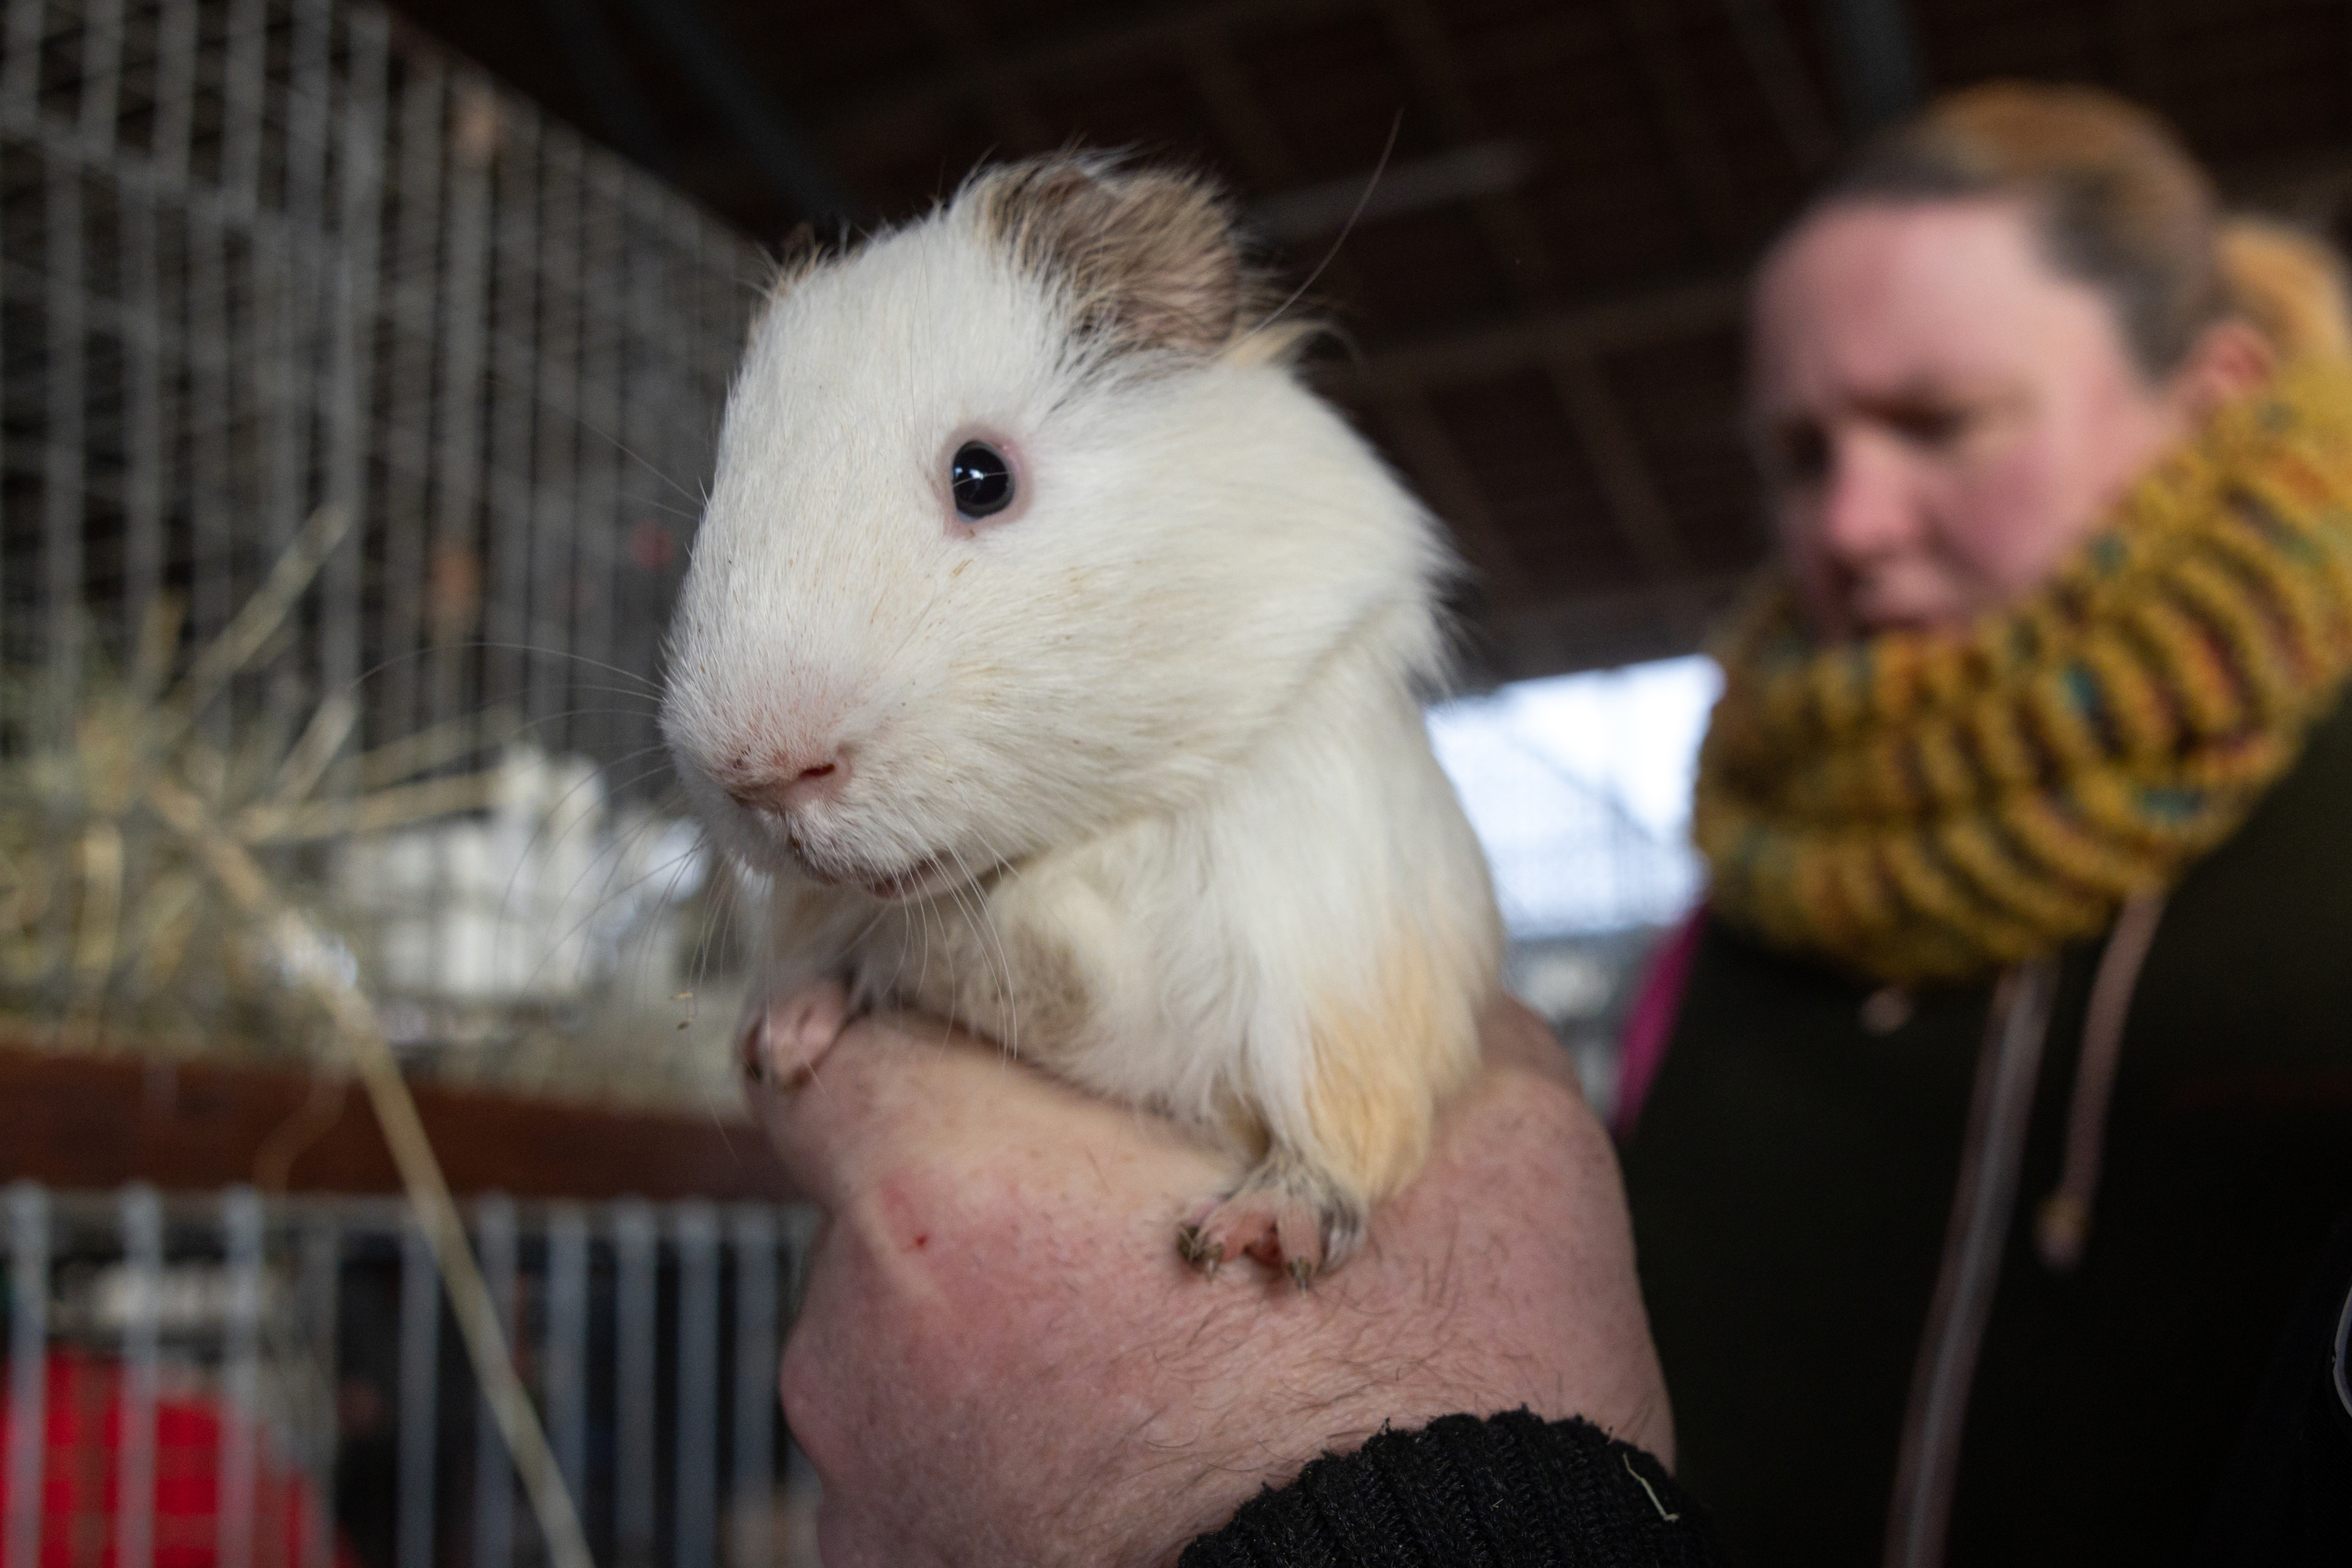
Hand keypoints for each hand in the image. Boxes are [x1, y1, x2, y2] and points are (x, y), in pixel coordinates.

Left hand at [750, 997, 1673, 1567]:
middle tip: (1132, 1232)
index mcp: (942, 1189)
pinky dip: (1014, 1469)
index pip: (829, 1051)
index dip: (917, 1039)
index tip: (997, 1058)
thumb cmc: (1449, 1404)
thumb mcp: (1481, 1132)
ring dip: (1002, 1346)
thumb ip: (1378, 1016)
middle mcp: (860, 1345)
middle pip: (878, 1213)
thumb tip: (1381, 960)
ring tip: (1156, 1377)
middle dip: (989, 1206)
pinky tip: (1141, 1478)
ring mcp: (873, 1496)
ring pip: (910, 1359)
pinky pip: (939, 1483)